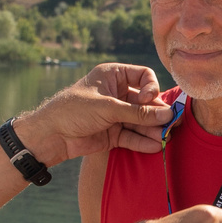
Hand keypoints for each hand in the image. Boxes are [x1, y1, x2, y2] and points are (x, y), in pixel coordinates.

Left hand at [14, 63, 168, 163]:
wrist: (51, 135)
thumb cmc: (73, 110)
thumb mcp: (108, 107)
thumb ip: (138, 113)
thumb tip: (167, 114)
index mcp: (113, 75)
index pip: (143, 76)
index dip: (151, 88)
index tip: (150, 100)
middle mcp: (117, 93)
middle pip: (146, 102)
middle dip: (157, 113)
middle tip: (170, 124)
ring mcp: (116, 114)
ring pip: (141, 121)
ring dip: (153, 129)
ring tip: (165, 138)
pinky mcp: (113, 133)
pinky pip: (133, 136)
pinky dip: (143, 141)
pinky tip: (154, 146)